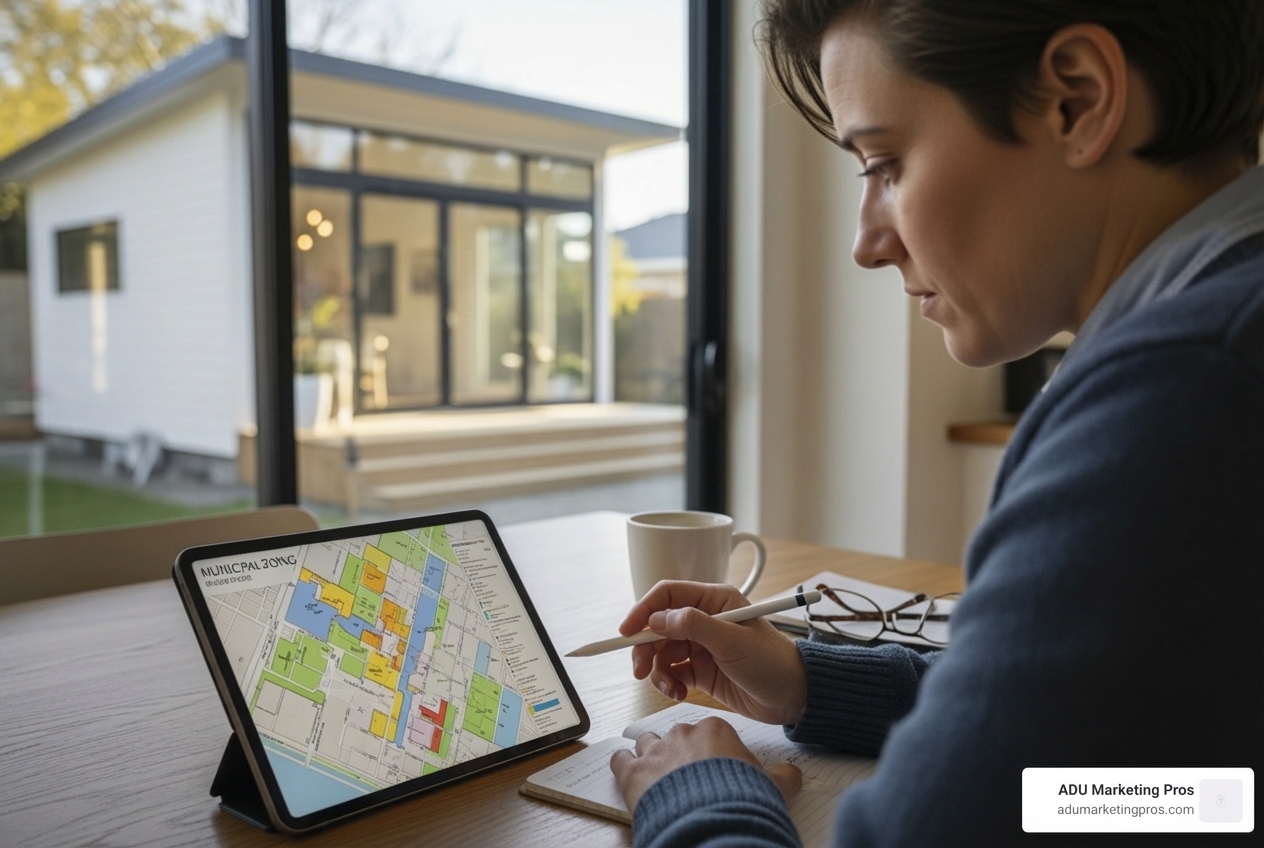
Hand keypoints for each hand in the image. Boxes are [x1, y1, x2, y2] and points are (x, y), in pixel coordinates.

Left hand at [609, 717, 801, 811]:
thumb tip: (792, 773)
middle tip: (688, 777)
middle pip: (677, 736)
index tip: (713, 769)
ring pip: (647, 742)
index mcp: (715, 730)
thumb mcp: (773, 786)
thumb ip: (783, 775)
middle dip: (681, 754)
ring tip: (658, 776)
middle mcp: (682, 734)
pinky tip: (629, 775)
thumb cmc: (741, 801)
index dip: (711, 752)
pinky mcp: (633, 773)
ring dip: (651, 757)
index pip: (708, 733)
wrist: (713, 821)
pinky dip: (623, 767)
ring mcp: (655, 751)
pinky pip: (620, 760)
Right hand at [620, 581, 807, 725]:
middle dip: (645, 648)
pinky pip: (672, 673)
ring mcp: (702, 646)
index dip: (644, 610)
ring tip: (670, 689)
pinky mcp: (701, 671)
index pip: (668, 595)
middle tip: (639, 670)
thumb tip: (657, 619)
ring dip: (658, 671)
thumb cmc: (772, 662)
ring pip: (661, 653)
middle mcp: (705, 620)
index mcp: (714, 601)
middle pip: (658, 626)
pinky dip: (669, 684)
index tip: (627, 632)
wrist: (794, 697)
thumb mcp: (732, 641)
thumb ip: (693, 625)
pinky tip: (680, 693)